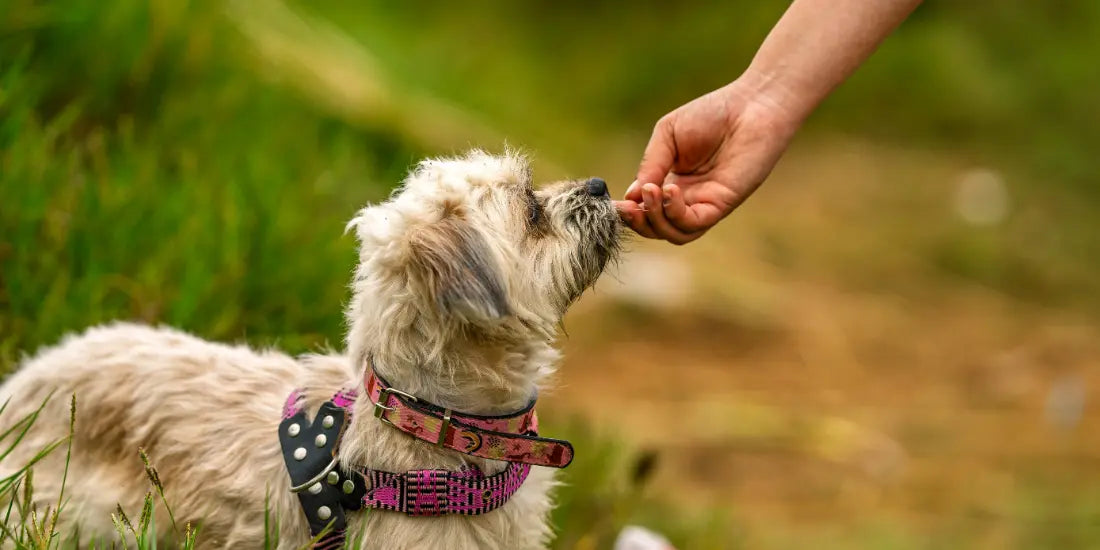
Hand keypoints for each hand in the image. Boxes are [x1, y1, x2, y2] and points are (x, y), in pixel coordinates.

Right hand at [616, 78, 800, 243]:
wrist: (751, 106)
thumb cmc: (712, 113)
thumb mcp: (667, 135)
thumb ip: (650, 164)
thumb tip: (633, 195)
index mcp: (671, 181)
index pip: (645, 209)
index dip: (628, 210)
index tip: (614, 202)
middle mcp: (687, 198)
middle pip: (656, 228)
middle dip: (637, 222)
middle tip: (629, 205)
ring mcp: (704, 204)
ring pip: (673, 233)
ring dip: (655, 219)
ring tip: (652, 192)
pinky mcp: (722, 205)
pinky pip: (693, 224)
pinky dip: (675, 212)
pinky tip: (670, 190)